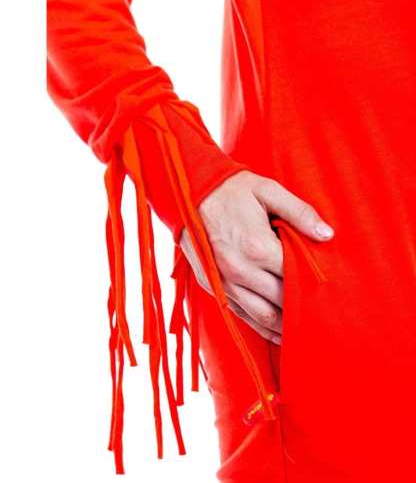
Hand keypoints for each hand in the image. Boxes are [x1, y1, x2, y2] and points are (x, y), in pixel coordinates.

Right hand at [179, 170, 333, 343]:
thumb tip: (327, 235)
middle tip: (323, 317)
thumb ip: (299, 213)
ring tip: (303, 332)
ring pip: (261, 316)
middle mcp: (240, 270)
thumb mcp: (267, 191)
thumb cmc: (230, 190)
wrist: (186, 191)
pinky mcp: (212, 286)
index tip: (331, 293)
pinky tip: (275, 331)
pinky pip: (240, 314)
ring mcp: (223, 282)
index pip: (295, 277)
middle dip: (303, 310)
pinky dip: (260, 326)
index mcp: (258, 247)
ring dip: (283, 327)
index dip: (315, 286)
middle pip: (281, 301)